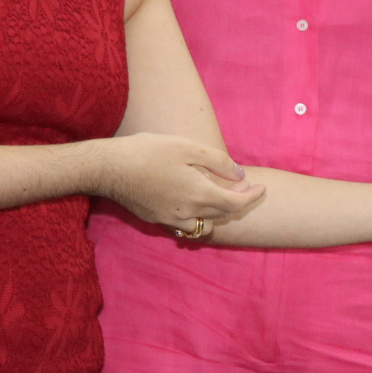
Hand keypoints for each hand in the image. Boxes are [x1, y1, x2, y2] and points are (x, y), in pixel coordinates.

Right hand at [91, 132, 265, 233]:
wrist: (109, 168)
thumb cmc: (150, 152)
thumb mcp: (189, 148)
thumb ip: (219, 163)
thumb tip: (240, 176)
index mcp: (199, 195)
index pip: (235, 204)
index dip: (252, 197)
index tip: (262, 188)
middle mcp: (187, 213)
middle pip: (221, 215)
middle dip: (237, 202)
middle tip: (244, 187)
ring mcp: (169, 219)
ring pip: (203, 225)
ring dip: (216, 214)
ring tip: (219, 195)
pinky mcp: (155, 219)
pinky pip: (184, 225)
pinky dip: (196, 217)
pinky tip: (193, 200)